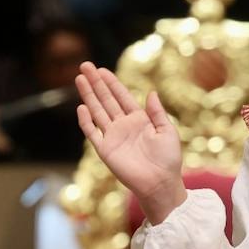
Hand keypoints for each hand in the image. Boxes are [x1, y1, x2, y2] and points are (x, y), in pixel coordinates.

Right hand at [75, 62, 185, 221]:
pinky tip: (81, 107)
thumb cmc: (168, 159)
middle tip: (85, 65)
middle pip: (106, 99)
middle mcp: (123, 125)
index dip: (112, 83)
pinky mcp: (105, 150)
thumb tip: (151, 92)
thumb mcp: (167, 131)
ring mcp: (113, 136)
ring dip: (88, 95)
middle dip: (96, 83)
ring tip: (79, 78)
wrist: (160, 183)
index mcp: (139, 119)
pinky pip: (92, 133)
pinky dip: (86, 121)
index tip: (102, 70)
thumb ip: (157, 112)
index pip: (122, 96)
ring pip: (97, 111)